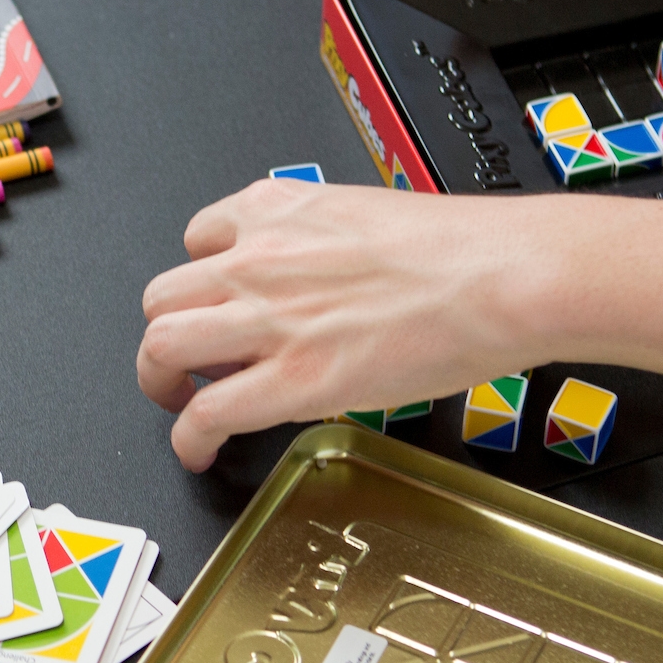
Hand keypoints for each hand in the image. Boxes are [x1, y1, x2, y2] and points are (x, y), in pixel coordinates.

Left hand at [139, 180, 560, 468]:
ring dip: (160, 382)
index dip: (202, 283)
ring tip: (179, 404)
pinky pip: (203, 415)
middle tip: (184, 364)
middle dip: (167, 335)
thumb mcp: (366, 218)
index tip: (213, 306)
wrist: (502, 276)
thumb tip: (317, 281)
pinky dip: (186, 440)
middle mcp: (258, 259)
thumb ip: (320, 246)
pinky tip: (197, 452)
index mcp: (277, 210)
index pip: (200, 240)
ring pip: (162, 347)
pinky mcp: (290, 381)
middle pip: (162, 298)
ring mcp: (267, 320)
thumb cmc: (463, 250)